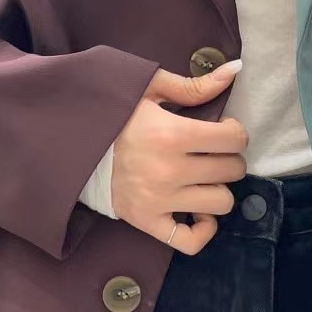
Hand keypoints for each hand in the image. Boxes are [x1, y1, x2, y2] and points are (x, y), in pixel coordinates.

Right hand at [110, 61, 247, 253]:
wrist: (74, 146)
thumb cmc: (115, 115)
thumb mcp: (149, 89)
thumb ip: (194, 84)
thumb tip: (236, 70)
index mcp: (171, 134)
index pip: (234, 139)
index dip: (234, 132)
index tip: (222, 130)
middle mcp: (169, 170)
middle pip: (232, 170)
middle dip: (228, 158)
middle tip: (211, 153)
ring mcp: (159, 200)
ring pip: (221, 203)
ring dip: (218, 190)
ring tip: (202, 179)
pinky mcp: (148, 222)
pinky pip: (191, 241)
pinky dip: (202, 229)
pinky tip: (198, 212)